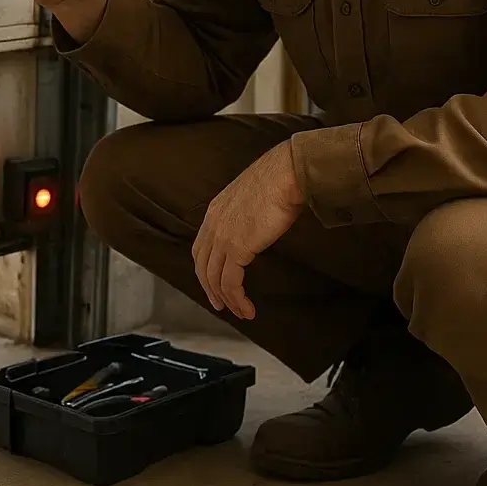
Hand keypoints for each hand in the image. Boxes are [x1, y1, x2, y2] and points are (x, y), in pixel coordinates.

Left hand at [192, 141, 305, 320]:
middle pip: (203, 266)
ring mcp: (222, 236)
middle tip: (221, 304)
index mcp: (214, 211)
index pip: (200, 247)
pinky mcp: (236, 248)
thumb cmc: (278, 180)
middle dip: (210, 289)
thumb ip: (245, 214)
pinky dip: (237, 299)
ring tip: (240, 312)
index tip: (213, 283)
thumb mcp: (251, 196)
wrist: (286, 173)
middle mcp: (213, 224)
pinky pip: (230, 282)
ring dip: (227, 299)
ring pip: (215, 278)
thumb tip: (255, 225)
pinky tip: (247, 308)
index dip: (205, 269)